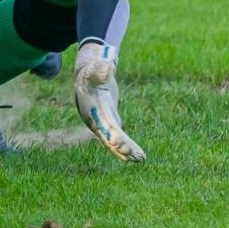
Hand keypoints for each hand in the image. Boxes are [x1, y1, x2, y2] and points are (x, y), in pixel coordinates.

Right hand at [73, 41, 144, 162]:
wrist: (87, 78)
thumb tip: (107, 68)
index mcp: (91, 108)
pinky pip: (118, 139)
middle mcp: (94, 120)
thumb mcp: (93, 69)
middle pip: (108, 136)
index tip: (120, 141)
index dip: (110, 133)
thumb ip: (99, 70)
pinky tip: (138, 156)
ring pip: (113, 141)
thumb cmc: (91, 70)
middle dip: (120, 146)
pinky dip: (127, 147)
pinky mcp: (110, 124)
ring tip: (141, 159)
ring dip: (126, 151)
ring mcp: (102, 124)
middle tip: (134, 155)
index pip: (101, 123)